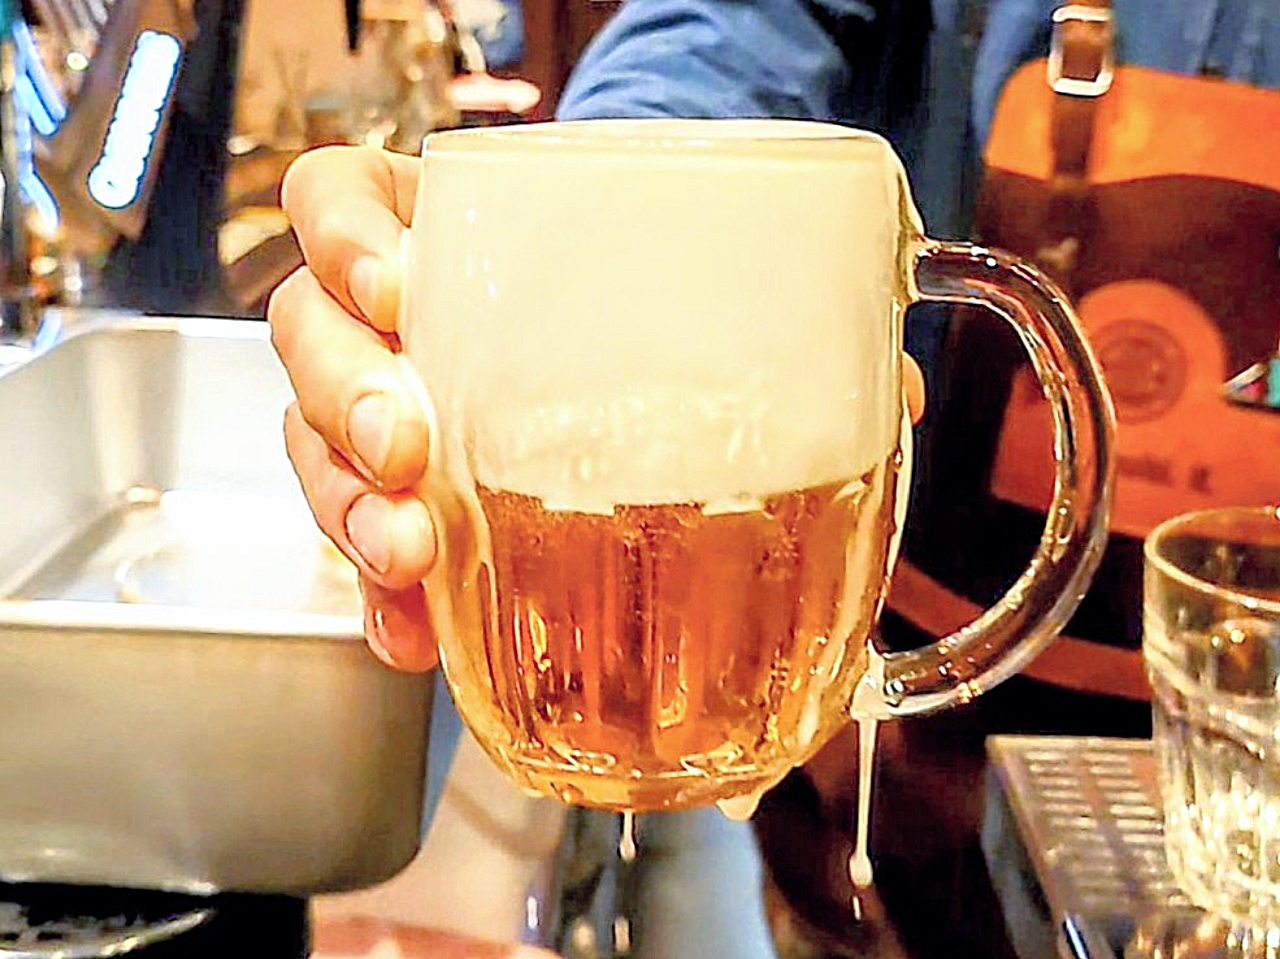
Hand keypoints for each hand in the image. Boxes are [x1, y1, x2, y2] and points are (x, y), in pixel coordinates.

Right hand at [269, 144, 928, 673]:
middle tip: (408, 445)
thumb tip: (891, 396)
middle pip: (305, 334)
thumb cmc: (624, 306)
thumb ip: (772, 321)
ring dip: (351, 508)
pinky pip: (353, 545)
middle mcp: (388, 319)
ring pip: (311, 446)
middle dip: (346, 396)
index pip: (336, 196)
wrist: (608, 354)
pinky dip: (380, 598)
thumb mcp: (682, 287)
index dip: (342, 235)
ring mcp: (377, 408)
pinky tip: (415, 633)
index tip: (394, 285)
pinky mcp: (392, 499)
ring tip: (413, 557)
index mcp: (440, 232)